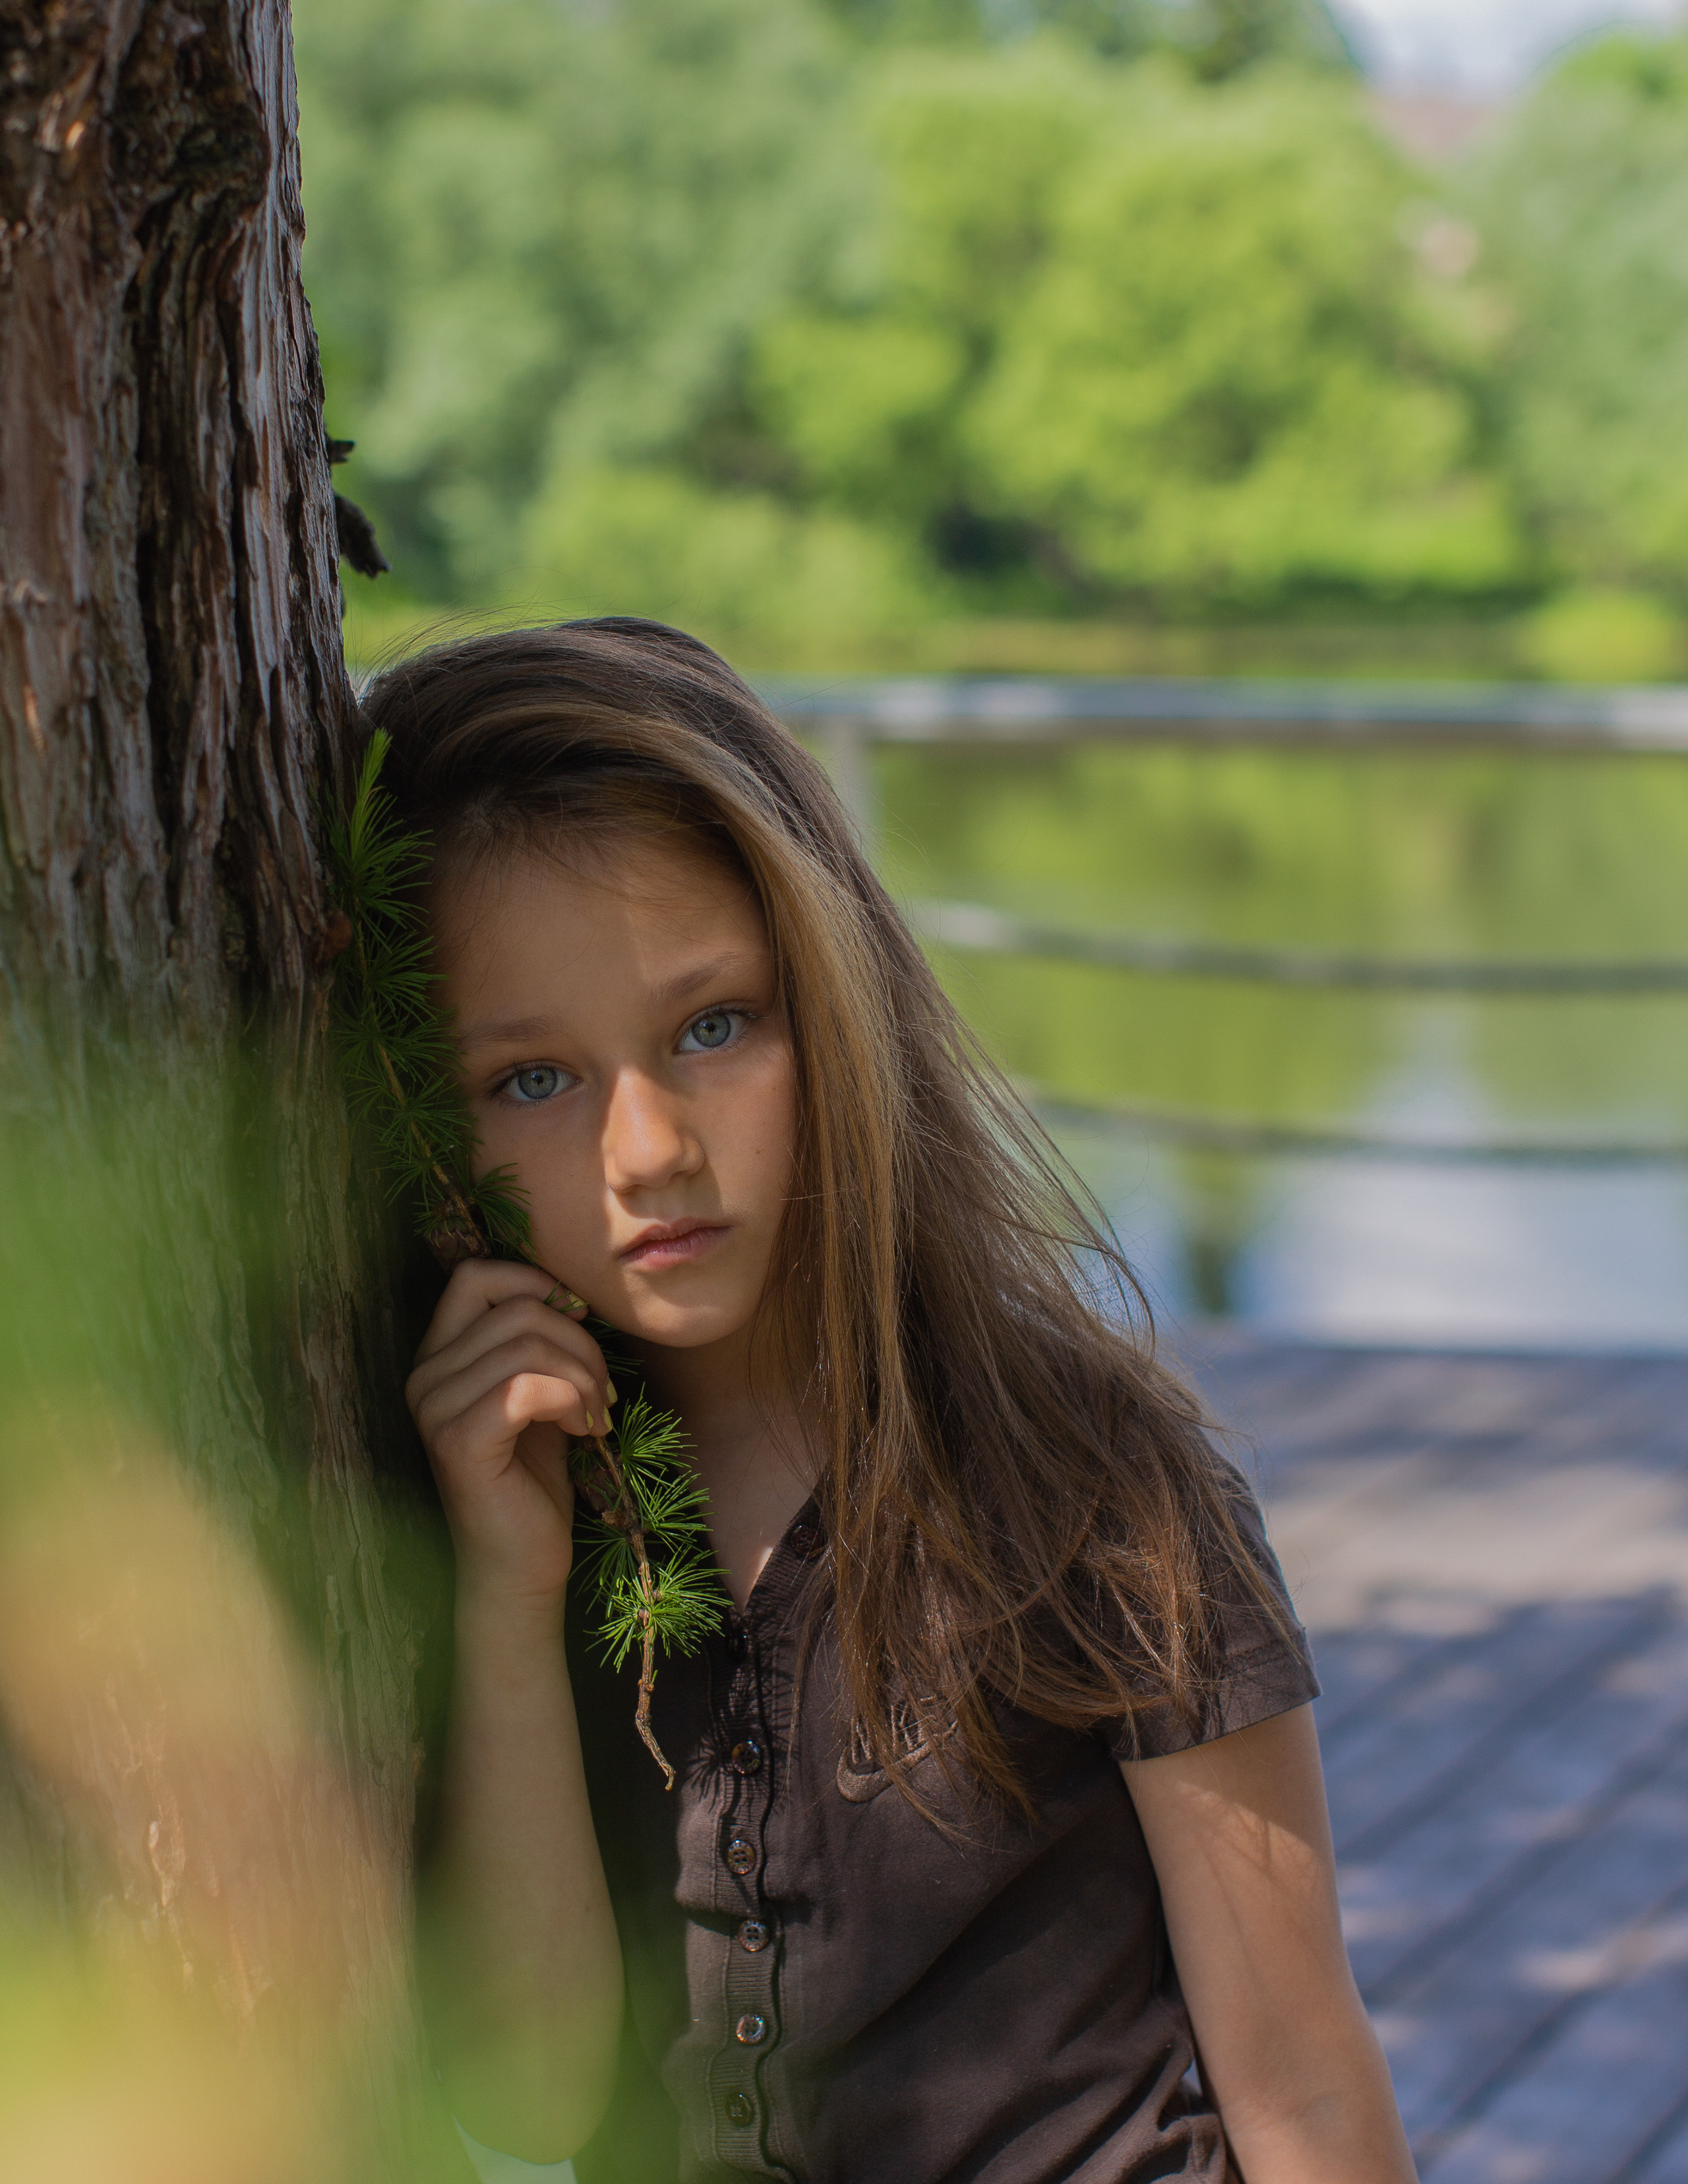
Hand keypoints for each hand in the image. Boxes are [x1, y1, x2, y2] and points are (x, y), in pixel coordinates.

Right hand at [407, 1262, 615, 1610]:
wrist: (521, 1565)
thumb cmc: (534, 1479)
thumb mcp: (539, 1393)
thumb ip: (538, 1343)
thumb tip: (570, 1294)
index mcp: (439, 1356)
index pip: (475, 1276)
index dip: (536, 1283)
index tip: (579, 1326)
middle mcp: (423, 1376)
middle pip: (515, 1307)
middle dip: (578, 1340)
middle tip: (602, 1391)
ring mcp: (434, 1410)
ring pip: (526, 1344)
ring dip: (582, 1374)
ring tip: (597, 1414)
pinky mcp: (459, 1443)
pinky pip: (526, 1386)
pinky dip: (571, 1398)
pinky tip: (586, 1430)